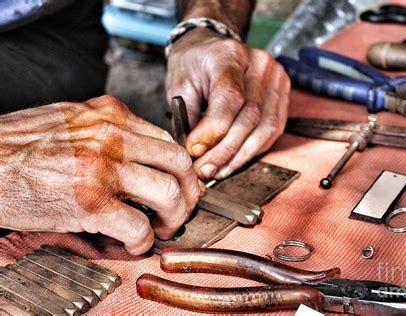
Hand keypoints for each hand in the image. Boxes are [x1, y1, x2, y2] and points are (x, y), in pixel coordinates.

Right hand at [0, 96, 200, 254]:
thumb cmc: (20, 146)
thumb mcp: (73, 121)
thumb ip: (110, 131)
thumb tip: (142, 153)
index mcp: (110, 115)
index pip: (168, 141)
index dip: (182, 169)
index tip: (182, 184)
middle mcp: (113, 136)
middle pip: (179, 163)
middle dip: (189, 192)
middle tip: (183, 208)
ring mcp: (103, 167)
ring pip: (169, 193)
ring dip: (175, 217)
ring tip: (163, 227)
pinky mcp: (89, 202)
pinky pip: (138, 226)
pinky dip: (143, 240)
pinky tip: (133, 242)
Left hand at [166, 28, 289, 179]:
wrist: (210, 48)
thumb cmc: (193, 65)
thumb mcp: (180, 85)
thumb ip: (189, 117)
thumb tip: (198, 152)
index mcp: (229, 55)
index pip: (230, 98)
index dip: (214, 131)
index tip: (194, 151)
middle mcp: (259, 64)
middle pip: (250, 117)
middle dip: (225, 151)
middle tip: (204, 170)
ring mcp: (276, 78)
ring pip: (266, 128)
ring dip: (241, 156)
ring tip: (219, 171)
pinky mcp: (283, 93)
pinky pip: (274, 129)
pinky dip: (255, 149)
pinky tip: (235, 160)